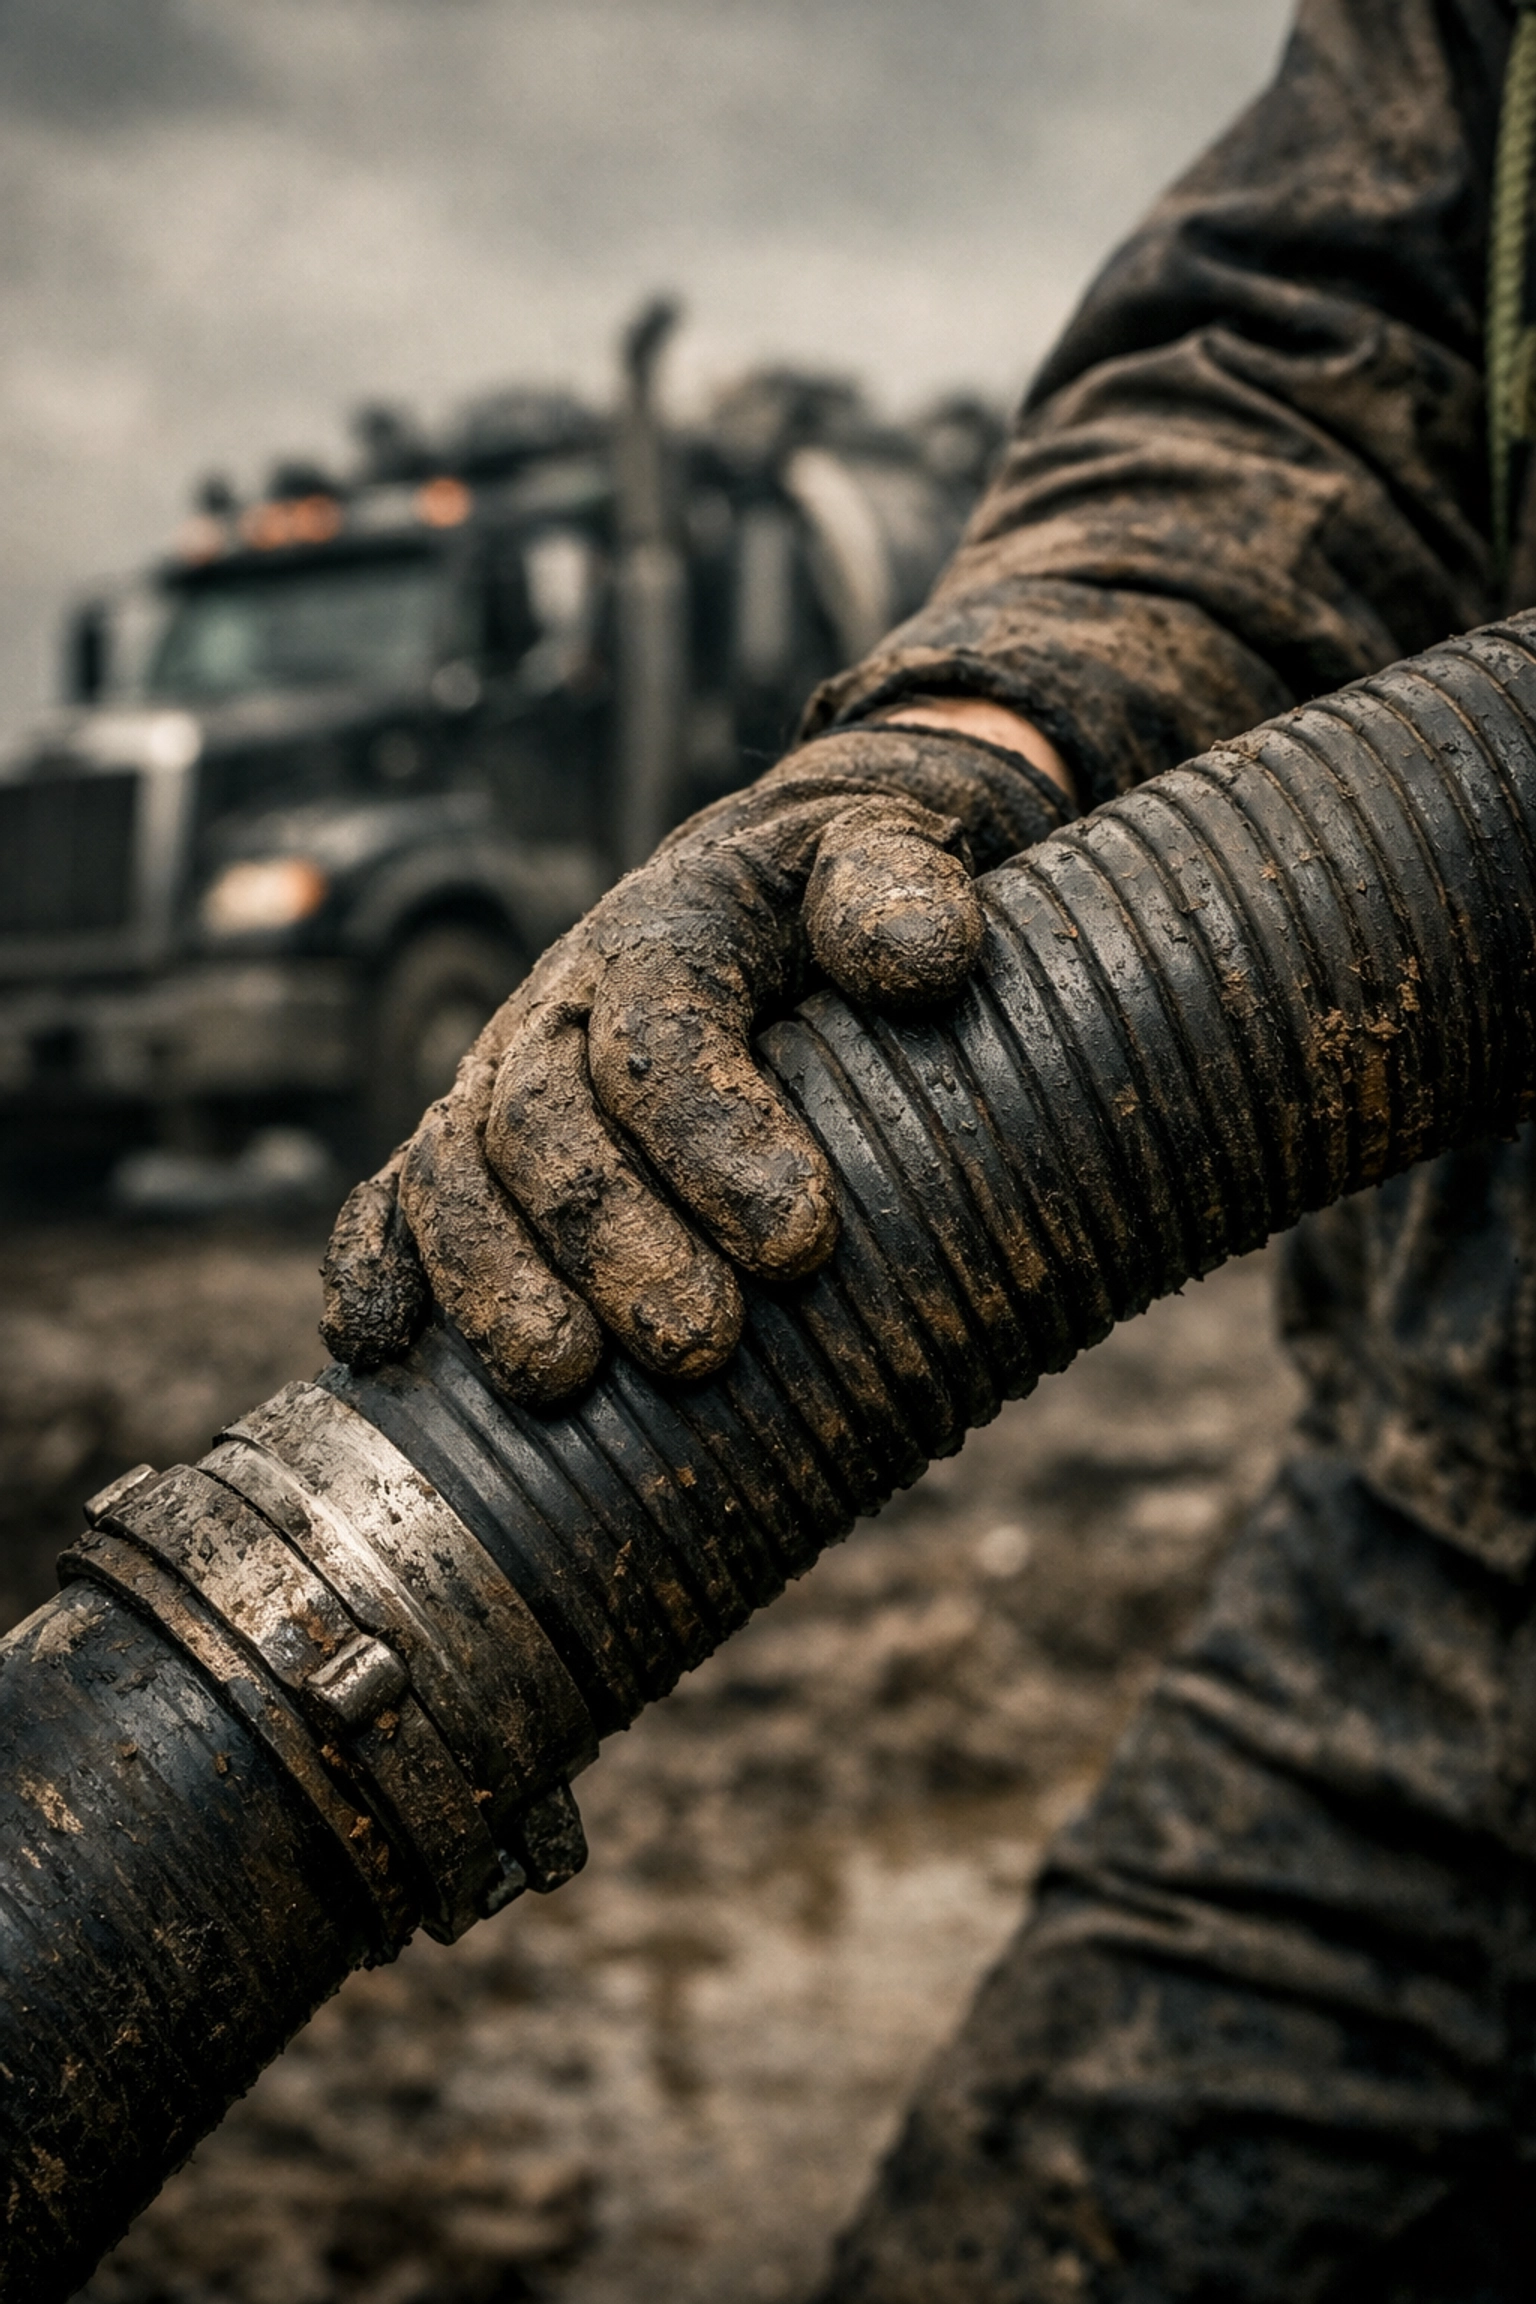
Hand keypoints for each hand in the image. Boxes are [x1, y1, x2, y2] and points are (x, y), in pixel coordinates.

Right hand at [321, 713, 1073, 1406]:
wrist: (781, 866)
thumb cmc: (850, 884)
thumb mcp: (896, 847)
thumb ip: (900, 886)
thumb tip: (921, 957)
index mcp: (667, 929)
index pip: (658, 1028)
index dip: (712, 1137)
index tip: (802, 1243)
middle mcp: (562, 1002)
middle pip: (542, 1119)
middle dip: (611, 1239)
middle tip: (702, 1344)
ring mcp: (507, 1071)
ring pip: (455, 1169)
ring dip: (490, 1280)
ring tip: (559, 1380)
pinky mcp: (478, 1136)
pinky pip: (396, 1193)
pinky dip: (375, 1263)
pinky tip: (377, 1345)